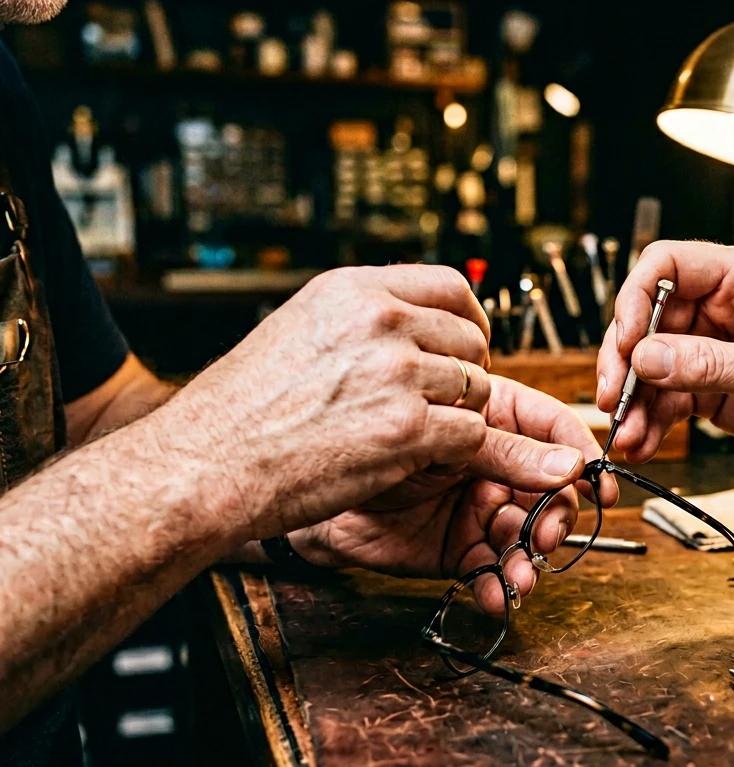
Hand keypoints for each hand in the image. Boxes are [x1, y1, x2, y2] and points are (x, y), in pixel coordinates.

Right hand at [155, 265, 495, 544]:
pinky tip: (422, 460)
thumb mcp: (298, 328)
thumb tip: (409, 319)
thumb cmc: (240, 411)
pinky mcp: (406, 429)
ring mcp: (396, 374)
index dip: (471, 319)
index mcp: (353, 291)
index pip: (451, 285)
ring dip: (460, 417)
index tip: (467, 345)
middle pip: (471, 340)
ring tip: (424, 436)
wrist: (206, 466)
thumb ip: (357, 317)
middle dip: (466, 374)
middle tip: (443, 404)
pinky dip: (455, 453)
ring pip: (477, 389)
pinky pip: (470, 434)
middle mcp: (379, 322)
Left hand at [291, 376, 618, 614]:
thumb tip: (571, 465)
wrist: (314, 487)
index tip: (601, 485)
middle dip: (556, 517)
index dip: (584, 459)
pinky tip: (498, 594)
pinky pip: (492, 571)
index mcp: (495, 419)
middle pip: (551, 492)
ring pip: (526, 537)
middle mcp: (495, 465)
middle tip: (547, 533)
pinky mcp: (460, 550)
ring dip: (531, 559)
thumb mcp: (447, 436)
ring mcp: (479, 508)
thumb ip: (508, 452)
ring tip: (523, 574)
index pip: (556, 433)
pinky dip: (499, 587)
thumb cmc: (369, 438)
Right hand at [596, 242, 733, 468]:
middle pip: (647, 318)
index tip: (628, 343)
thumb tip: (646, 358)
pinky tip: (641, 442)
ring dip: (633, 399)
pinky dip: (650, 419)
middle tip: (612, 395)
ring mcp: (710, 345)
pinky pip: (665, 395)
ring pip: (649, 363)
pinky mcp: (708, 383)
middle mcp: (721, 306)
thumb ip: (709, 365)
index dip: (637, 298)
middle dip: (625, 360)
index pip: (669, 265)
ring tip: (626, 433)